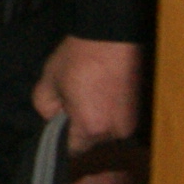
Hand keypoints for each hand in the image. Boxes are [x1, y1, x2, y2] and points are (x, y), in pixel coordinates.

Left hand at [33, 36, 145, 183]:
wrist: (113, 33)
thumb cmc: (80, 56)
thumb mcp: (49, 80)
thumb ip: (44, 107)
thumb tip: (52, 118)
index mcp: (91, 127)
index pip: (71, 150)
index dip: (60, 137)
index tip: (56, 121)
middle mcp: (116, 131)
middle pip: (90, 140)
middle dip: (78, 125)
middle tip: (71, 98)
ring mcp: (131, 121)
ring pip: (105, 130)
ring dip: (96, 118)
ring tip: (89, 91)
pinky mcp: (139, 109)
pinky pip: (117, 118)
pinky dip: (109, 109)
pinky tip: (102, 90)